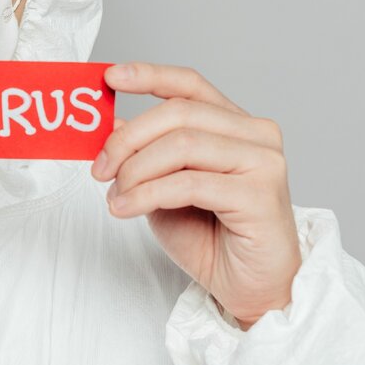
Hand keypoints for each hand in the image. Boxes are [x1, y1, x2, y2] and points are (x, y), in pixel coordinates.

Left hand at [90, 62, 300, 329]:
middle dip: (128, 139)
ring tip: (116, 196)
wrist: (249, 288)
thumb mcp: (162, 187)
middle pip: (178, 113)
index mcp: (234, 125)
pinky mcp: (261, 194)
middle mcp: (256, 134)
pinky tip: (126, 208)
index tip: (110, 77)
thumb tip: (110, 125)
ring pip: (182, 144)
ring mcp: (264, 162)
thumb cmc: (212, 238)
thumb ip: (145, 154)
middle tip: (100, 169)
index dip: (149, 75)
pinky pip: (189, 183)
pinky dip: (148, 193)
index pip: (190, 86)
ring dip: (136, 171)